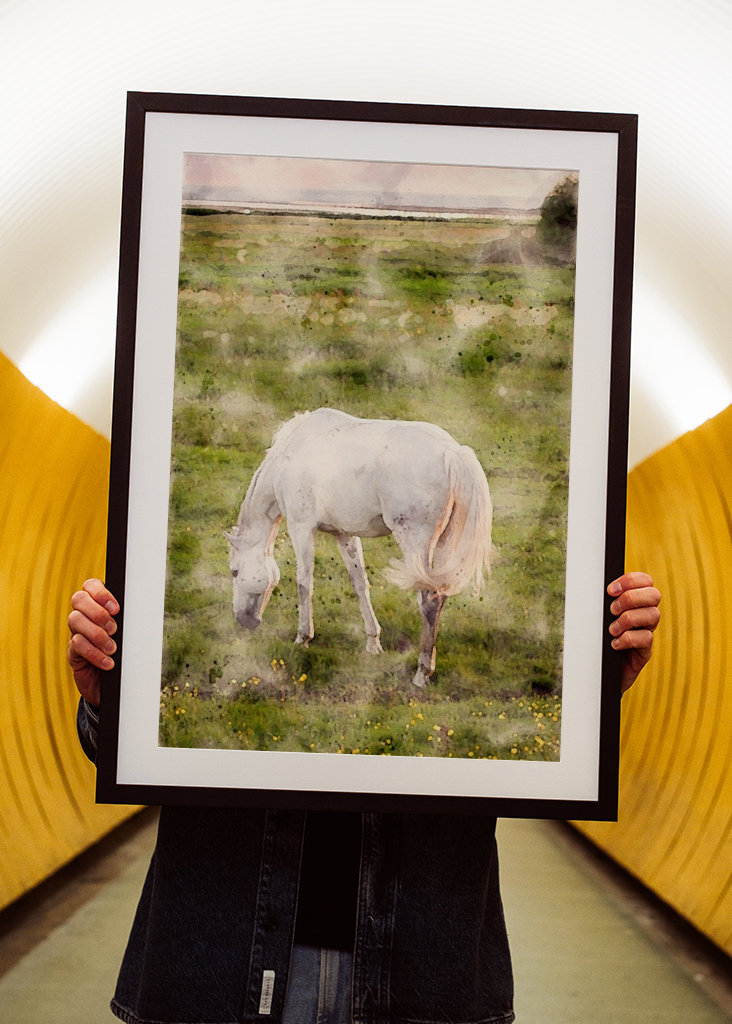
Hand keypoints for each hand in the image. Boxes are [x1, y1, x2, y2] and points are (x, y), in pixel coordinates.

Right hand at [67, 579, 119, 705]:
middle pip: (78, 599)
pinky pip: (76, 644)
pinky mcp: (73, 652)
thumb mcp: (129, 635)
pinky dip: (94, 653)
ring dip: (97, 634)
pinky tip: (108, 663)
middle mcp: (84, 615)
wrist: (116, 685)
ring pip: (75, 619)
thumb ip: (130, 620)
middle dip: (98, 612)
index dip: (100, 592)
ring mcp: (76, 632)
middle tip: (114, 629)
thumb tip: (143, 610)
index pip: (90, 585)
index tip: (116, 608)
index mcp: (98, 605)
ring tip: (112, 648)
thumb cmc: (125, 654)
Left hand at [607, 571, 660, 692]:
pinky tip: (614, 644)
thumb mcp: (598, 618)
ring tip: (612, 630)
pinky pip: (646, 638)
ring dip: (628, 619)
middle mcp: (645, 615)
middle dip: (631, 598)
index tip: (610, 590)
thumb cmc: (597, 640)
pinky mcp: (645, 651)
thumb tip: (591, 586)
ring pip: (653, 615)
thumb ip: (602, 602)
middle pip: (654, 595)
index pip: (645, 581)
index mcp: (635, 602)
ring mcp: (646, 632)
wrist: (598, 671)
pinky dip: (628, 639)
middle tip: (612, 610)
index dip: (631, 580)